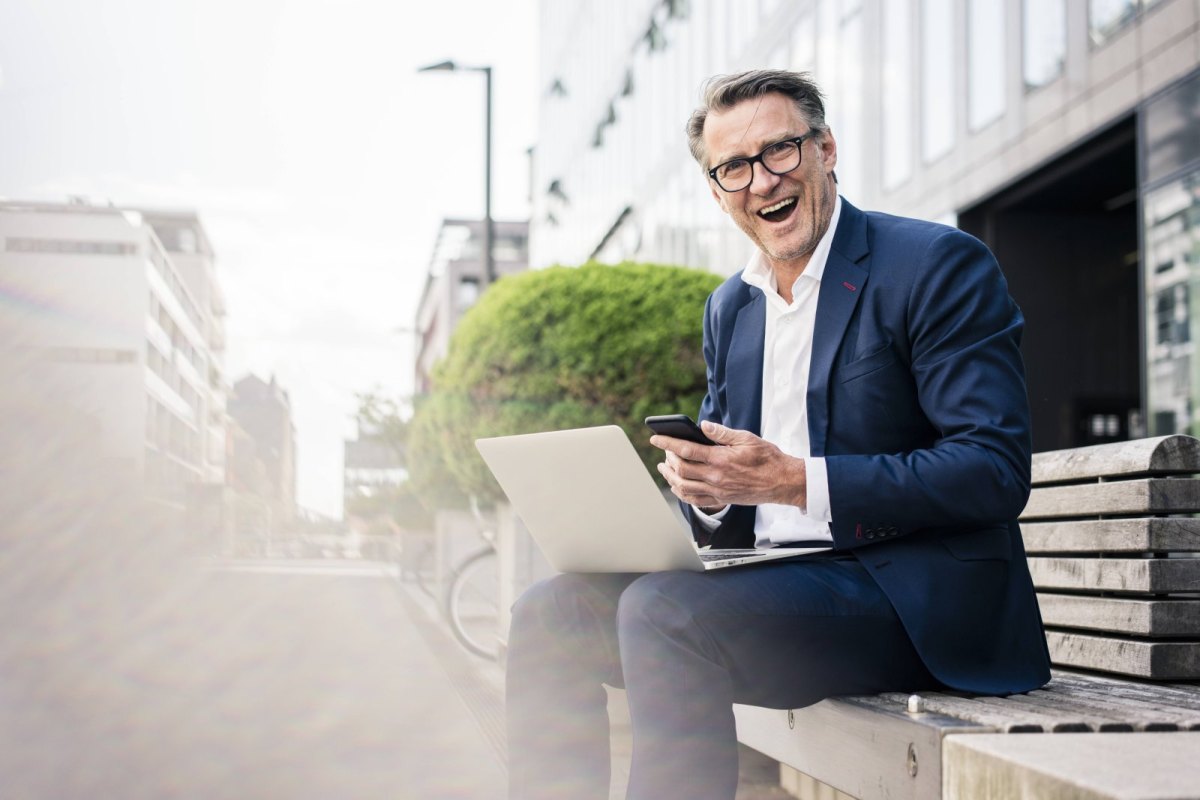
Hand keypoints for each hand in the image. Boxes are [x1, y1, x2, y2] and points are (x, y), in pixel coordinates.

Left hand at [649, 421, 806, 510]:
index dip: (668, 443)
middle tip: (664, 451)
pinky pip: (695, 501)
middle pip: (681, 470)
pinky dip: (682, 493)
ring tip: (664, 468)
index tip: (656, 438)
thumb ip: (722, 433)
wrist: (783, 482)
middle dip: (668, 459)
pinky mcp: (722, 500)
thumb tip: (702, 425)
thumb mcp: (747, 438)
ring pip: (684, 487)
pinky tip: (677, 486)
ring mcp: (718, 491)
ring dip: (670, 477)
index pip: (686, 450)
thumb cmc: (768, 458)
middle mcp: (716, 477)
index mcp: (721, 459)